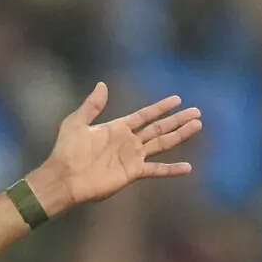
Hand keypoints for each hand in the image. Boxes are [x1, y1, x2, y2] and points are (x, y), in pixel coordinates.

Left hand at [27, 83, 202, 215]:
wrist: (64, 177)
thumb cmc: (67, 151)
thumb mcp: (76, 122)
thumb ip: (92, 105)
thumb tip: (102, 84)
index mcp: (117, 128)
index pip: (145, 115)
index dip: (161, 107)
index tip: (178, 99)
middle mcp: (128, 141)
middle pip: (159, 128)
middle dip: (177, 120)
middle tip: (197, 112)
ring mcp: (132, 157)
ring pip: (162, 143)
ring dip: (180, 135)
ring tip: (197, 126)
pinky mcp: (132, 172)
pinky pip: (156, 169)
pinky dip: (171, 169)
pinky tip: (188, 167)